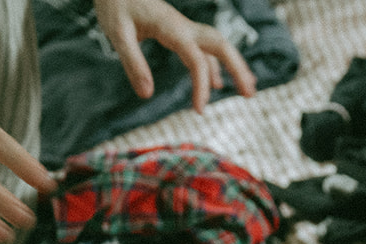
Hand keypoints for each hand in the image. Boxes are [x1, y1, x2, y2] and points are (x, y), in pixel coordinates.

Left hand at [95, 0, 257, 112]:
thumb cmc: (114, 5)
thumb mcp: (118, 33)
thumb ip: (133, 63)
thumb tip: (147, 95)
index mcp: (172, 28)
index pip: (196, 59)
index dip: (201, 86)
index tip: (199, 111)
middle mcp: (184, 27)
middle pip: (221, 46)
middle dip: (238, 69)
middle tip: (250, 95)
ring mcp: (184, 29)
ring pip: (217, 46)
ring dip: (234, 66)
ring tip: (248, 90)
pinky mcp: (179, 32)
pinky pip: (204, 50)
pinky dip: (215, 66)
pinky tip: (218, 83)